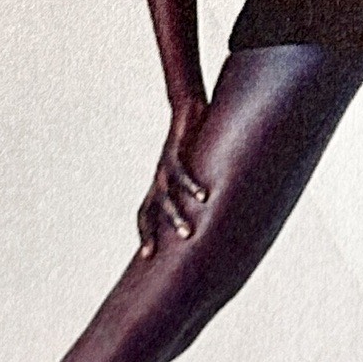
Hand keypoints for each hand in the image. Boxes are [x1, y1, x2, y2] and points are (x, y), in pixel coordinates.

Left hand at [136, 98, 208, 257]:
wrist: (185, 105)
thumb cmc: (194, 141)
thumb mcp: (196, 168)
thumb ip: (202, 188)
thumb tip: (218, 207)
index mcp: (160, 183)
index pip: (145, 213)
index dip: (144, 232)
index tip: (147, 256)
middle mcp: (159, 177)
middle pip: (149, 209)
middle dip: (152, 232)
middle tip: (157, 254)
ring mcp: (165, 164)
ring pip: (165, 195)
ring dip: (175, 215)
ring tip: (188, 233)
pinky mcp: (175, 149)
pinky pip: (181, 170)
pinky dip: (191, 184)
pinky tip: (204, 195)